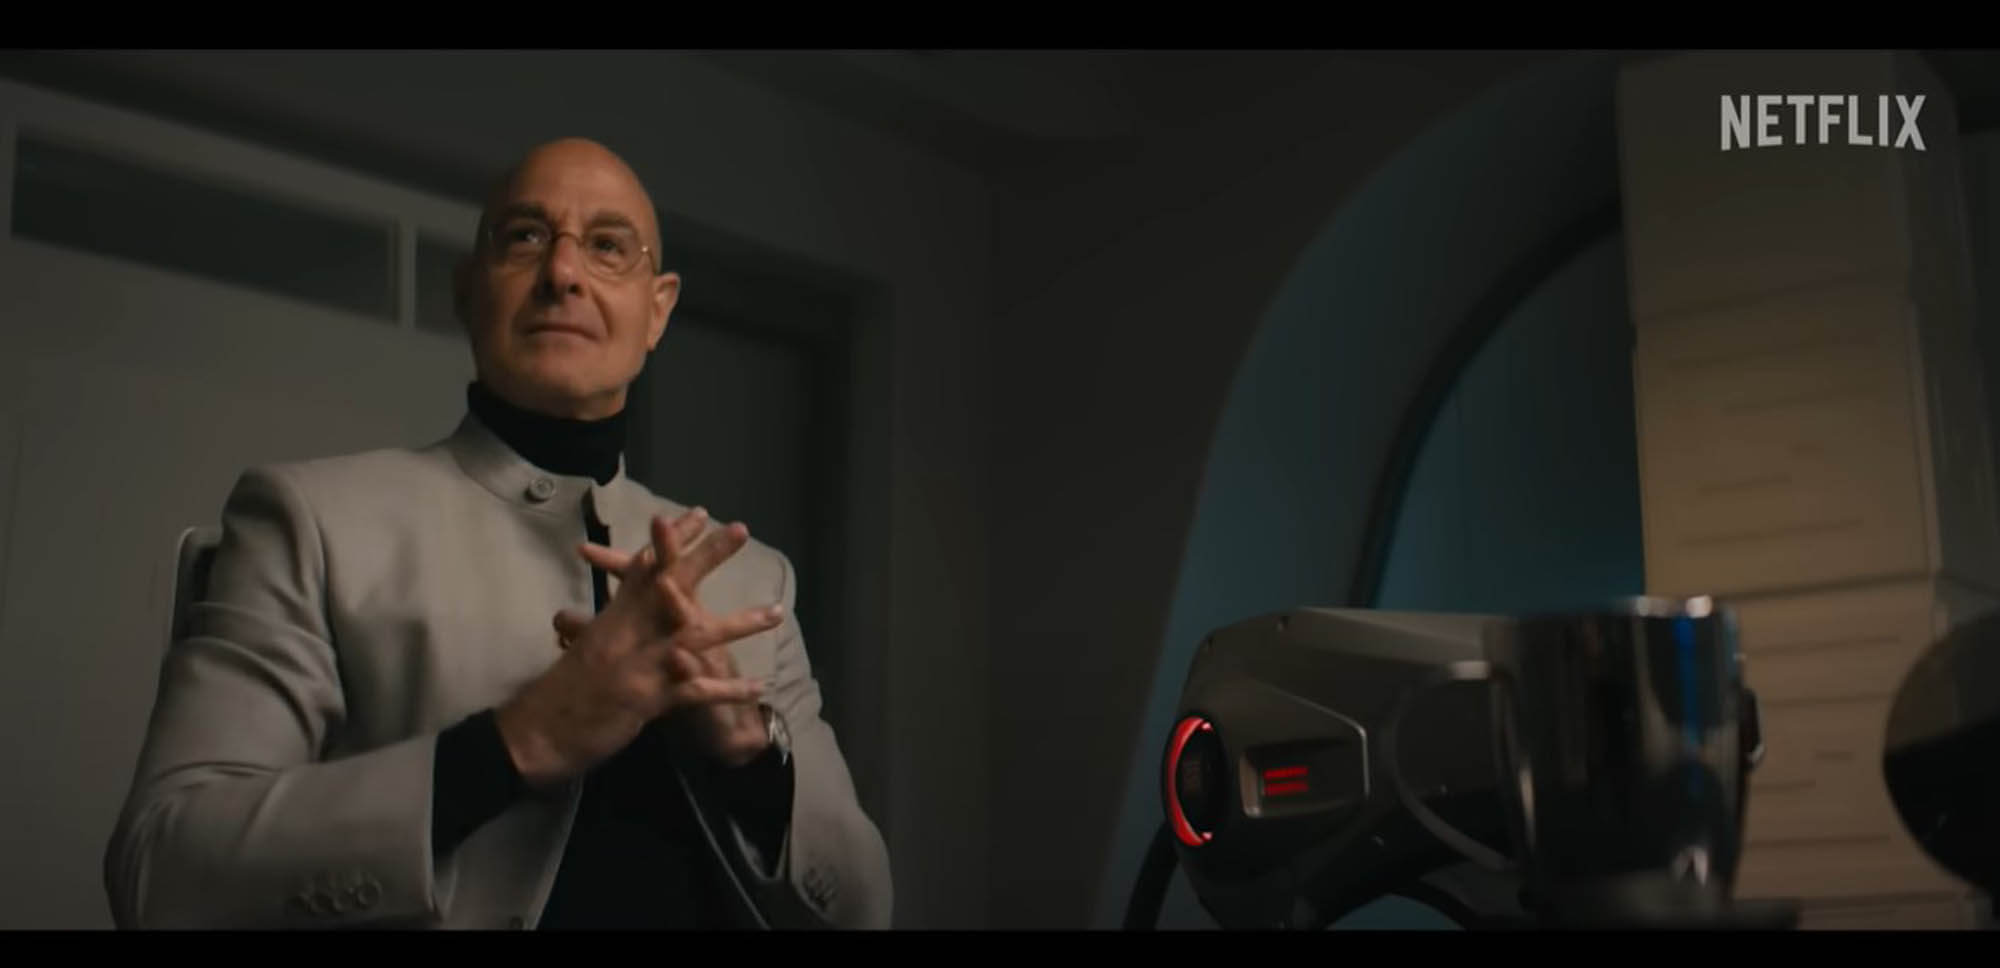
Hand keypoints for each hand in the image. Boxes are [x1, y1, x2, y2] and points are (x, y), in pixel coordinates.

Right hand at [494, 508, 781, 788]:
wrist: (537, 733)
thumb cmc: (560, 692)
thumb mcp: (584, 649)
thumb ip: (599, 627)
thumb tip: (595, 612)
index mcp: (613, 618)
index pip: (645, 567)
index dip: (671, 539)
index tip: (699, 513)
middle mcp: (629, 632)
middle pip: (672, 583)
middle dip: (707, 555)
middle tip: (739, 529)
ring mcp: (641, 663)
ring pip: (696, 634)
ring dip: (740, 623)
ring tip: (776, 611)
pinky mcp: (648, 698)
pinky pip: (697, 691)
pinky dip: (728, 689)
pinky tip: (758, 686)